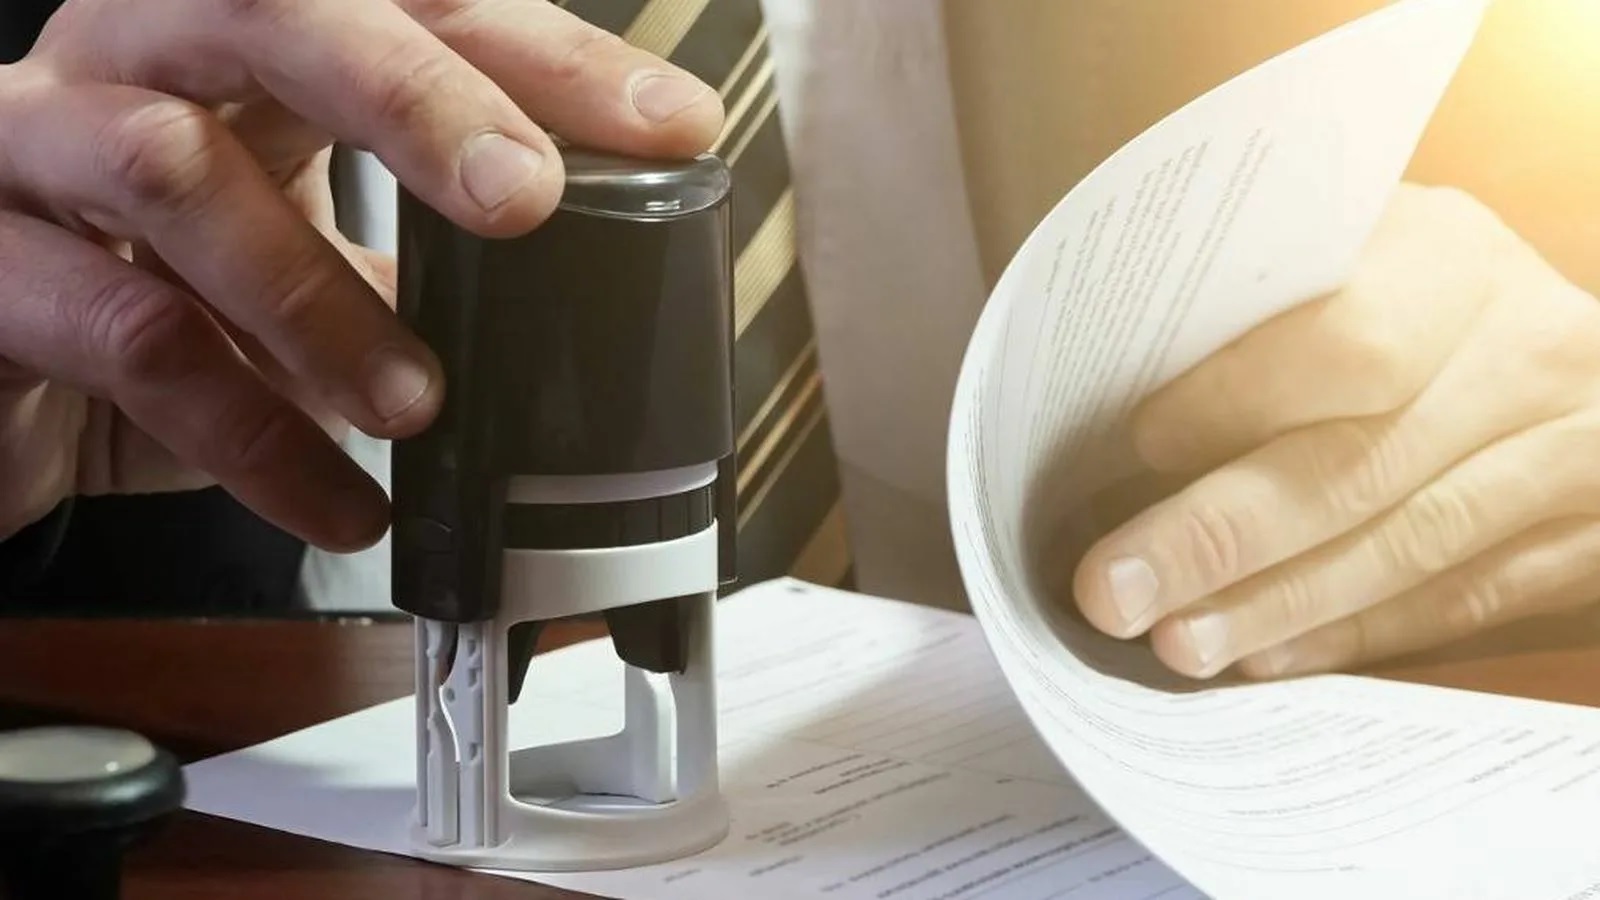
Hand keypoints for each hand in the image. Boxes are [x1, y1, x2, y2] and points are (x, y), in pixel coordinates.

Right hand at [0, 0, 722, 549]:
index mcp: (237, 39)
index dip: (543, 51)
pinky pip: (118, 335)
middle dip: (420, 100)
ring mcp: (31, 146)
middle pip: (276, 8)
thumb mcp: (294, 252)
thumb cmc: (149, 295)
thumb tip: (579, 298)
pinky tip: (339, 503)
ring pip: (171, 166)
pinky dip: (249, 432)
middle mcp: (131, 58)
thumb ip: (407, 253)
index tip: (667, 124)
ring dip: (317, 293)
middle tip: (528, 200)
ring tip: (417, 402)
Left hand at [1073, 183, 1599, 677]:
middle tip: (1113, 591)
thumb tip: (1108, 415)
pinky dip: (1354, 634)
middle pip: (1363, 463)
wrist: (1561, 362)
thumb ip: (1263, 317)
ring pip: (1410, 546)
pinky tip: (1266, 658)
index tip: (1137, 446)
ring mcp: (1579, 447)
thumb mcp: (1356, 267)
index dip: (1235, 401)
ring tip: (1176, 643)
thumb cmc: (1411, 305)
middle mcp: (1528, 348)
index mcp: (1450, 257)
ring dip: (1278, 605)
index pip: (1345, 339)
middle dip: (1221, 537)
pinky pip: (1464, 601)